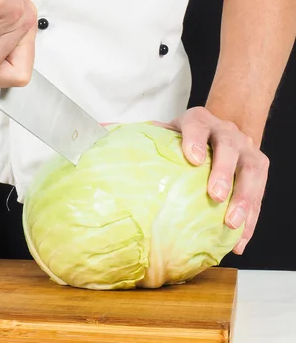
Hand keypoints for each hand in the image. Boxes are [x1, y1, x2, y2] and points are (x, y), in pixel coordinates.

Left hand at [154, 107, 268, 254]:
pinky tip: (239, 241)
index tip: (191, 158)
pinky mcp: (260, 167)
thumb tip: (100, 129)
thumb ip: (141, 134)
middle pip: (229, 148)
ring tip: (231, 223)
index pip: (197, 125)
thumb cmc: (186, 136)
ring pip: (251, 171)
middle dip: (223, 171)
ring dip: (244, 198)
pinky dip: (251, 218)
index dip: (195, 139)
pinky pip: (260, 194)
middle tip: (214, 195)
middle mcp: (226, 132)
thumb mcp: (167, 130)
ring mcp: (246, 149)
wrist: (222, 129)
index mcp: (199, 120)